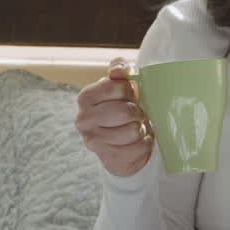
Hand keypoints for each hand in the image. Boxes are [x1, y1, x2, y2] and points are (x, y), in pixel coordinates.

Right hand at [76, 57, 153, 176]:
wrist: (123, 142)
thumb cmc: (123, 108)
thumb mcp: (121, 85)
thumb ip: (120, 70)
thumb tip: (119, 70)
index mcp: (86, 97)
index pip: (114, 87)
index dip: (130, 90)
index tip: (131, 95)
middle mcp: (84, 120)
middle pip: (124, 111)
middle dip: (138, 111)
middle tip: (137, 113)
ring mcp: (94, 141)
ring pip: (133, 131)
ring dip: (141, 128)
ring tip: (136, 127)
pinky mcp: (108, 159)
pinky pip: (139, 148)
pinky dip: (145, 143)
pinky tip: (138, 141)